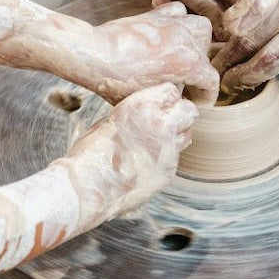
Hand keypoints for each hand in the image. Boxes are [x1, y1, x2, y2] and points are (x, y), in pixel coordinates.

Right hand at [63, 82, 198, 218]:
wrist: (88, 188)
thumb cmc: (90, 152)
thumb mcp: (111, 120)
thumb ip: (136, 114)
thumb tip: (150, 112)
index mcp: (143, 107)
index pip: (171, 91)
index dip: (165, 97)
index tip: (158, 103)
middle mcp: (161, 126)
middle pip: (189, 110)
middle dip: (180, 112)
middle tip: (166, 119)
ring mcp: (168, 151)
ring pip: (188, 134)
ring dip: (177, 133)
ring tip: (156, 140)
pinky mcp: (169, 172)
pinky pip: (176, 156)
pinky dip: (167, 155)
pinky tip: (148, 160)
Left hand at [87, 3, 218, 105]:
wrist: (95, 54)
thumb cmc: (117, 82)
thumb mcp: (150, 99)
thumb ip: (172, 97)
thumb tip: (180, 99)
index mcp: (189, 64)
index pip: (211, 81)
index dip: (207, 96)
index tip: (199, 102)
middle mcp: (186, 40)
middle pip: (207, 54)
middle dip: (200, 70)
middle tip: (187, 82)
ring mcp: (172, 24)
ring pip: (201, 27)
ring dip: (197, 41)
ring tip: (184, 54)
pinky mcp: (156, 16)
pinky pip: (178, 11)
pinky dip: (179, 20)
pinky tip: (170, 34)